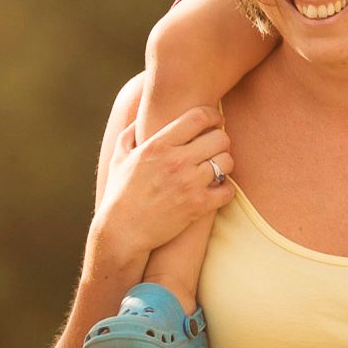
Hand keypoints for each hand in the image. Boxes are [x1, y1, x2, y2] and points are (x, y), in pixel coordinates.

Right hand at [92, 105, 233, 284]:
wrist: (122, 231)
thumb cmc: (120, 193)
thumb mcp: (119, 158)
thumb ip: (131, 133)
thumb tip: (142, 116)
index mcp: (158, 145)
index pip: (198, 117)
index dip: (213, 115)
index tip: (215, 120)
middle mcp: (176, 161)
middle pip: (219, 137)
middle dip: (221, 140)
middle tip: (216, 147)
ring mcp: (189, 184)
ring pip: (227, 162)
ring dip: (225, 163)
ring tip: (217, 168)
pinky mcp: (198, 206)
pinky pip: (228, 190)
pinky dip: (227, 189)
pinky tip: (218, 189)